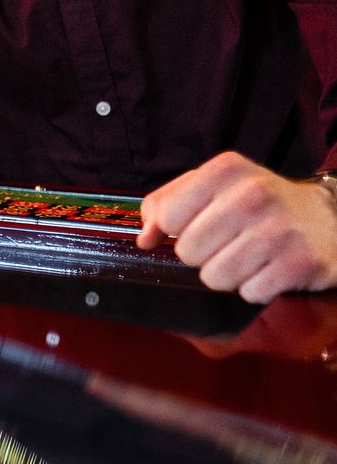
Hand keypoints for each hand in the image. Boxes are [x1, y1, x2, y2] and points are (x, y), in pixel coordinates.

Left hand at [138, 152, 336, 302]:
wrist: (328, 218)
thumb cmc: (258, 203)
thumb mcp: (213, 187)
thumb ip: (166, 203)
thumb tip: (144, 237)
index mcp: (225, 170)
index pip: (169, 217)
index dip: (178, 230)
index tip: (199, 225)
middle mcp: (253, 194)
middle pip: (188, 252)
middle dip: (203, 255)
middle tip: (229, 243)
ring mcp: (279, 229)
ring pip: (214, 277)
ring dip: (227, 275)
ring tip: (249, 257)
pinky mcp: (299, 262)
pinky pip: (248, 293)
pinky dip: (255, 288)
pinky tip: (270, 269)